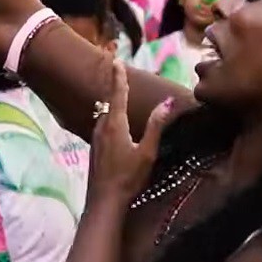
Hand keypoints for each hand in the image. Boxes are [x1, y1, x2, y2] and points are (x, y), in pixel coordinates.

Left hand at [88, 64, 172, 204]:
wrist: (104, 201)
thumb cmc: (128, 177)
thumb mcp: (147, 152)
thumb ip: (156, 126)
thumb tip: (167, 103)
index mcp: (115, 124)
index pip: (117, 93)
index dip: (118, 76)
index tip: (116, 60)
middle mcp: (102, 127)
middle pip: (109, 101)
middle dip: (115, 86)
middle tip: (118, 71)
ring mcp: (96, 138)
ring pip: (104, 113)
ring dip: (112, 101)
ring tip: (119, 93)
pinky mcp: (95, 148)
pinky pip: (102, 124)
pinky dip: (110, 116)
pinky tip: (114, 122)